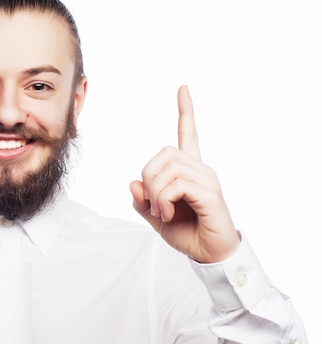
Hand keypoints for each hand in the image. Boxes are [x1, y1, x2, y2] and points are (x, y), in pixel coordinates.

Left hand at [129, 85, 239, 262]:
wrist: (209, 254)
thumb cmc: (186, 233)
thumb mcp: (156, 217)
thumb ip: (143, 201)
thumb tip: (133, 182)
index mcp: (189, 171)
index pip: (188, 134)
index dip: (185, 112)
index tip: (183, 88)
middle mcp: (201, 169)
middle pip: (164, 154)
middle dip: (149, 178)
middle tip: (153, 205)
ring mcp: (207, 179)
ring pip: (168, 169)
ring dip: (156, 194)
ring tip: (163, 213)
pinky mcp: (210, 193)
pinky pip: (176, 185)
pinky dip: (164, 201)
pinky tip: (169, 215)